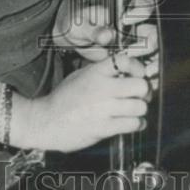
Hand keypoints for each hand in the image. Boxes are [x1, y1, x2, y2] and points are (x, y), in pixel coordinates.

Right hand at [25, 49, 153, 152]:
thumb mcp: (81, 75)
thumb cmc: (63, 98)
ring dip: (139, 110)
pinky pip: (133, 124)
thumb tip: (127, 71)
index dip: (138, 67)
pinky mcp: (104, 128)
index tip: (138, 74)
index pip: (126, 61)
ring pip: (140, 107)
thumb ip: (102, 72)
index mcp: (95, 72)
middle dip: (143, 92)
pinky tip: (130, 123)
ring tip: (133, 111)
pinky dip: (136, 124)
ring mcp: (103, 109)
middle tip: (140, 96)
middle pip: (140, 86)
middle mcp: (101, 88)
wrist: (46, 121)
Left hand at [53, 0, 158, 74]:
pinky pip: (145, 64)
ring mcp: (133, 42)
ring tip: (147, 70)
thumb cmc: (77, 25)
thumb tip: (107, 36)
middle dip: (150, 41)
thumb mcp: (81, 25)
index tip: (126, 19)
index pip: (142, 5)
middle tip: (136, 50)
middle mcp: (132, 26)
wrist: (73, 40)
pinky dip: (148, 71)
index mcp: (122, 12)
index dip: (141, 10)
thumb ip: (94, 30)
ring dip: (153, 59)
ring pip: (153, 50)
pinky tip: (146, 77)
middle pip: (152, 30)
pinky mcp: (131, 58)